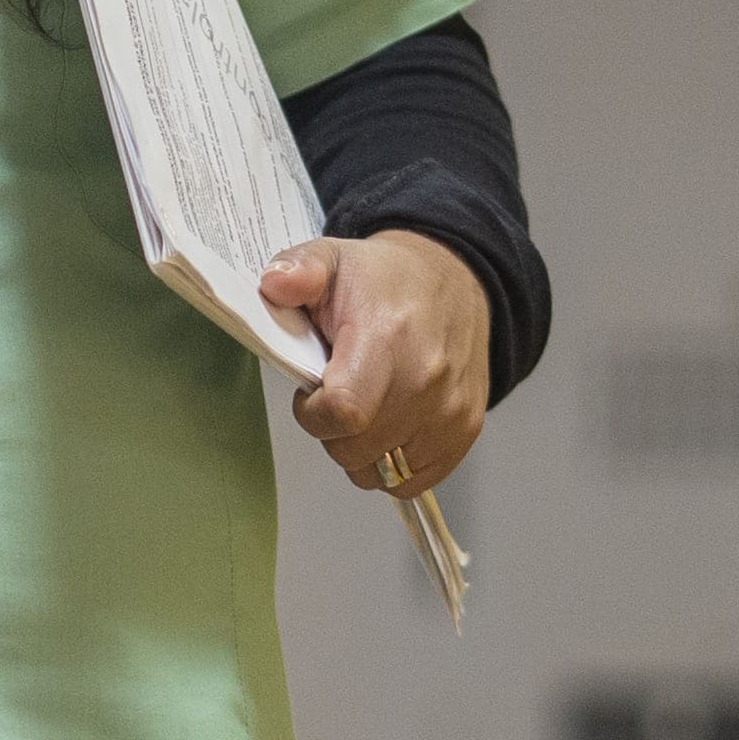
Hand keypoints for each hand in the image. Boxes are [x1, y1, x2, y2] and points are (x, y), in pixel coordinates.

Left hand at [261, 228, 487, 502]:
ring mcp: (450, 412)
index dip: (313, 414)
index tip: (311, 393)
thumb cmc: (385, 280)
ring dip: (361, 450)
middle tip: (337, 395)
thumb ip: (298, 268)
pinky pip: (412, 481)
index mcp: (387, 338)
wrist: (454, 282)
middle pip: (355, 449)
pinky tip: (389, 426)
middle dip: (332, 431)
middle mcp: (426, 381)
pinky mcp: (464, 431)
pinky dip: (393, 465)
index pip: (343, 412)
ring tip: (365, 408)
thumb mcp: (333, 258)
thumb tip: (274, 284)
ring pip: (380, 473)